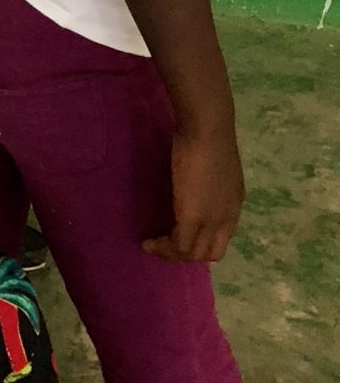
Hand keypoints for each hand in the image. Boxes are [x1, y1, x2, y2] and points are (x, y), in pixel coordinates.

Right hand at [143, 123, 244, 263]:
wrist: (207, 128)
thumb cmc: (207, 136)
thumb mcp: (213, 166)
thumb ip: (207, 181)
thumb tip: (191, 185)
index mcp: (234, 203)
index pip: (222, 236)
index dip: (200, 240)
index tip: (177, 232)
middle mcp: (227, 217)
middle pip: (211, 252)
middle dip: (186, 254)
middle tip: (165, 244)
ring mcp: (212, 219)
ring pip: (194, 254)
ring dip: (172, 254)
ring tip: (153, 245)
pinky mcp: (192, 217)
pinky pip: (179, 246)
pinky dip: (163, 249)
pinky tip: (148, 242)